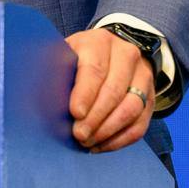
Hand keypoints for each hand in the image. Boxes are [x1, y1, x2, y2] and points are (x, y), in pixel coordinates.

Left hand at [63, 28, 153, 153]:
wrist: (112, 50)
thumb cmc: (78, 59)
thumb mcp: (64, 55)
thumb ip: (53, 71)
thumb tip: (38, 99)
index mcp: (99, 42)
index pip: (95, 69)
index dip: (85, 93)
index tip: (75, 113)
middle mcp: (126, 55)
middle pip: (114, 91)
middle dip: (95, 118)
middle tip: (79, 135)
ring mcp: (143, 75)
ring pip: (131, 108)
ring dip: (108, 130)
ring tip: (88, 142)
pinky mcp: (150, 97)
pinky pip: (140, 123)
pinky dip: (120, 139)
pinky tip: (101, 145)